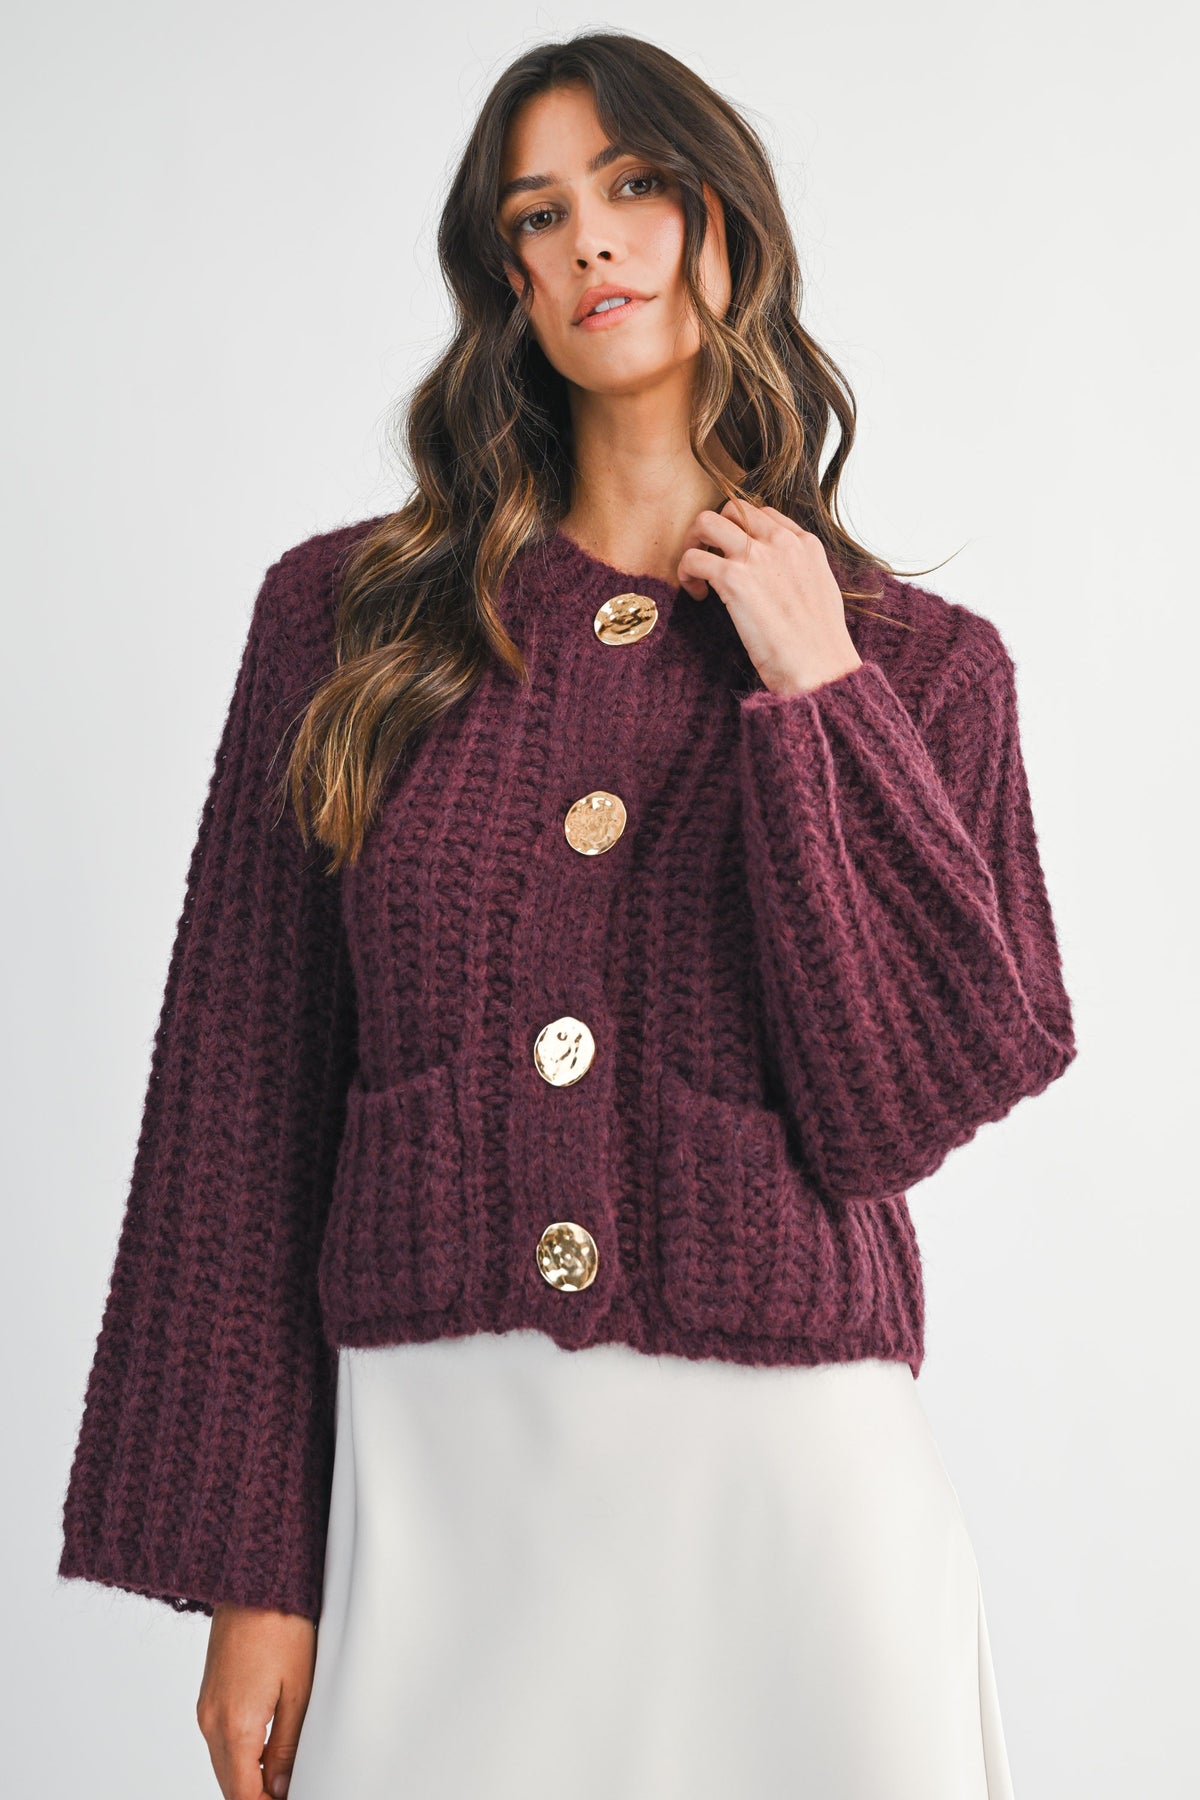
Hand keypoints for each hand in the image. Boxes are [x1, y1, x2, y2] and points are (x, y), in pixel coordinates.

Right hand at [196, 1602, 316, 1798]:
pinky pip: (220, 1743)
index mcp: (235, 1726)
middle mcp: (211, 1723)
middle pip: (229, 1786)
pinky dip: (240, 1757)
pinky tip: (266, 1753)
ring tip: (282, 1780)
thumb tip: (281, 1789)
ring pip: (224, 1766)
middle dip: (256, 1796)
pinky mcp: (208, 1696)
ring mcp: (205, 1709)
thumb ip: (288, 1746)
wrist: (253, 1581)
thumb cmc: (282, 1626)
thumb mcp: (299, 1690)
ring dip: (248, 1779)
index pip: (243, 1795)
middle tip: (288, 1791)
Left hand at [677, 499, 862, 694]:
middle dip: (714, 530)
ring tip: (696, 572)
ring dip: (693, 543)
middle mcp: (780, 542)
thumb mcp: (822, 590)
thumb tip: (782, 575)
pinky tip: (698, 595)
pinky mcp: (733, 578)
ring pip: (706, 521)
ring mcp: (756, 556)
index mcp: (805, 543)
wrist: (820, 666)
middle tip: (709, 559)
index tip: (735, 556)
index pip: (763, 514)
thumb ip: (800, 570)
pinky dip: (686, 574)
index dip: (742, 531)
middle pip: (732, 509)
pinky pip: (693, 558)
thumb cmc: (820, 643)